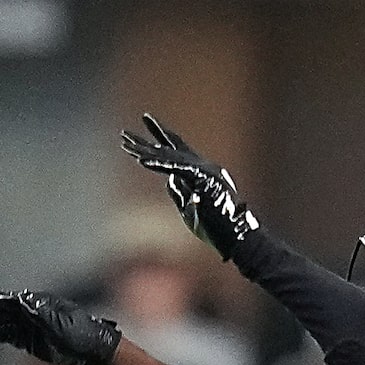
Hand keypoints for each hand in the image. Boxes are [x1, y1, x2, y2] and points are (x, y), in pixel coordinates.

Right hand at [0, 292, 119, 364]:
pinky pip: (1, 337)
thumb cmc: (83, 334)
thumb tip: (22, 299)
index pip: (8, 301)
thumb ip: (42, 313)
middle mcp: (28, 312)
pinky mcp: (26, 340)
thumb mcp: (64, 323)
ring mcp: (26, 326)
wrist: (95, 351)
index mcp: (37, 303)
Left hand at [119, 113, 259, 261]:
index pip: (180, 153)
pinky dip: (159, 164)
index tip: (148, 127)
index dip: (163, 139)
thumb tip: (168, 179)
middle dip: (152, 136)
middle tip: (133, 127)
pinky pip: (177, 168)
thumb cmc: (217, 228)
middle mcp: (205, 168)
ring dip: (146, 150)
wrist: (238, 237)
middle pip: (173, 148)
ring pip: (171, 156)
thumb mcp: (190, 209)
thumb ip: (179, 192)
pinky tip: (142, 160)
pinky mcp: (205, 179)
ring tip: (126, 141)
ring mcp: (206, 172)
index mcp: (203, 175)